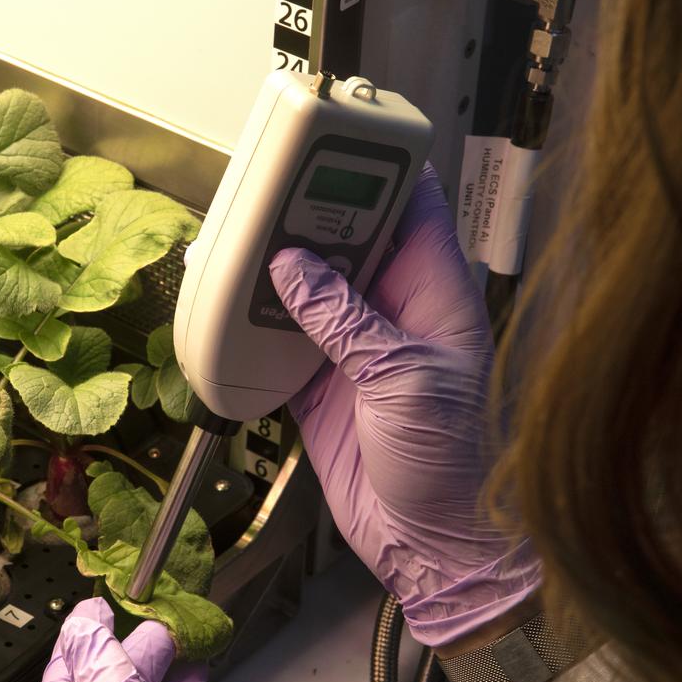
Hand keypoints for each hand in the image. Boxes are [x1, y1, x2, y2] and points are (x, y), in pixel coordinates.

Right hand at [267, 165, 539, 646]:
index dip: (378, 168)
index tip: (338, 136)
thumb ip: (346, 321)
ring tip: (235, 237)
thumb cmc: (456, 466)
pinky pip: (278, 340)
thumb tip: (294, 267)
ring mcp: (353, 347)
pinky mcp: (319, 385)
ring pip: (306, 285)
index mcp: (434, 295)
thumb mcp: (404, 380)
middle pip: (346, 238)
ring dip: (272, 266)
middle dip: (307, 212)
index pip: (412, 208)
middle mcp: (392, 311)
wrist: (432, 546)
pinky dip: (251, 326)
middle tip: (264, 188)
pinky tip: (225, 304)